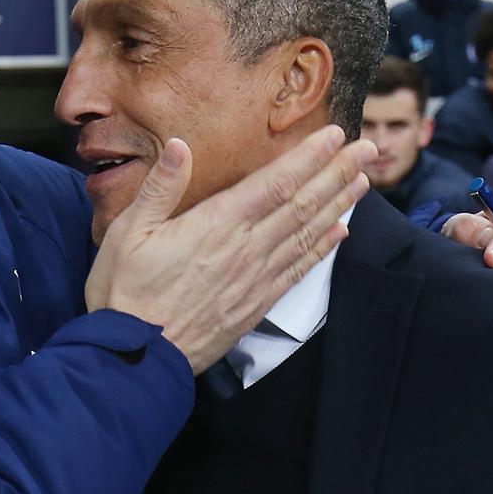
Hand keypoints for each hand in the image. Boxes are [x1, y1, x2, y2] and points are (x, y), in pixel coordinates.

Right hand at [86, 127, 370, 374]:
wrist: (136, 358)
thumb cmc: (124, 293)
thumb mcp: (126, 232)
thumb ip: (159, 188)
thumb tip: (180, 146)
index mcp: (216, 224)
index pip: (274, 182)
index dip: (308, 157)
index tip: (334, 135)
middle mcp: (245, 248)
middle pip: (302, 204)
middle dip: (336, 173)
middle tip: (367, 149)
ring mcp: (254, 278)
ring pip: (307, 234)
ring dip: (338, 205)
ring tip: (363, 182)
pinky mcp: (255, 304)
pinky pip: (298, 270)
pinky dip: (322, 249)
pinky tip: (339, 234)